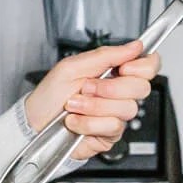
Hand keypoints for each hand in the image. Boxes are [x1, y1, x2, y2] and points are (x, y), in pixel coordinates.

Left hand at [23, 40, 160, 161]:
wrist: (34, 122)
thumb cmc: (50, 95)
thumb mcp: (72, 66)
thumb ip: (105, 55)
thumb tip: (135, 46)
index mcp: (112, 72)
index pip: (148, 66)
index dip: (143, 66)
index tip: (125, 67)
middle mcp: (118, 94)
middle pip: (141, 87)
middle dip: (110, 87)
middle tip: (87, 87)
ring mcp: (115, 115)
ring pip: (126, 108)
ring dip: (94, 106)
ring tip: (74, 105)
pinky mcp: (110, 135)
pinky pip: (112, 127)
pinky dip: (88, 123)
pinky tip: (75, 121)